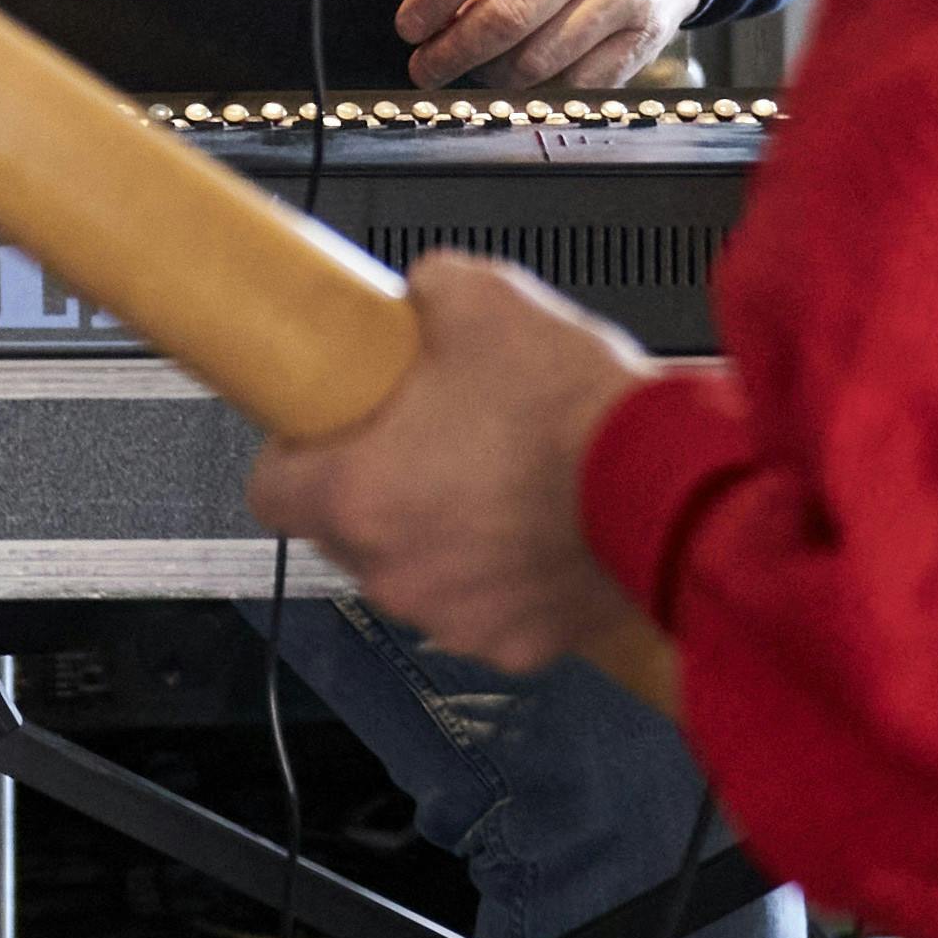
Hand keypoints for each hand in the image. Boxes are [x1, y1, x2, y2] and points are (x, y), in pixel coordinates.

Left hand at [246, 254, 671, 687]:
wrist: (667, 486)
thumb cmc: (574, 412)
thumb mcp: (482, 298)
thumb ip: (425, 293)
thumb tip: (423, 294)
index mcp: (359, 494)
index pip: (269, 491)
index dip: (294, 453)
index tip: (322, 431)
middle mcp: (395, 570)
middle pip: (347, 531)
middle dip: (377, 488)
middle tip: (427, 439)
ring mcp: (455, 616)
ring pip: (417, 571)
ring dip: (440, 535)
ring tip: (496, 479)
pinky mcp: (517, 643)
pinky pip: (486, 607)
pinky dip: (502, 575)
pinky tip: (538, 525)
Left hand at [398, 0, 701, 90]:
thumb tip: (438, 17)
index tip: (410, 25)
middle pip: (506, 16)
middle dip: (452, 50)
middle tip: (426, 67)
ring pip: (535, 59)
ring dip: (491, 74)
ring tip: (475, 68)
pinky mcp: (641, 40)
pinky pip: (573, 84)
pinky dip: (539, 89)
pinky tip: (522, 77)